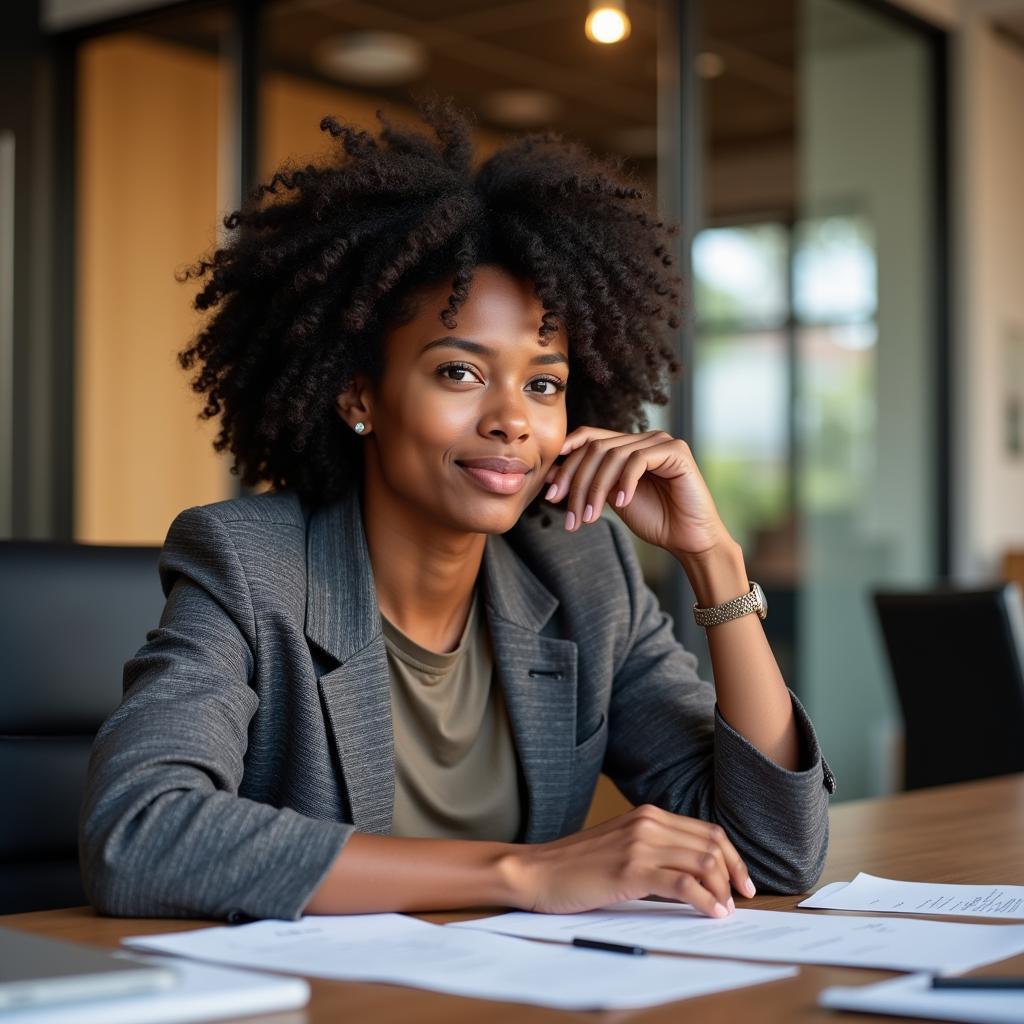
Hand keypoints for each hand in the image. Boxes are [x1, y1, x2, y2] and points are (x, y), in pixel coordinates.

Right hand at [509, 804, 755, 915]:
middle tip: (742, 897)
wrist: (537, 871)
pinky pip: (683, 884)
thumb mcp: (620, 846)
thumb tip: (694, 873)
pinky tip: (711, 912)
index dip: (731, 856)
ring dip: (722, 889)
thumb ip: (653, 848)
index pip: (706, 830)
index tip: (741, 880)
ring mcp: (639, 844)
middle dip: (734, 873)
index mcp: (647, 814)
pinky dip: (705, 900)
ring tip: (725, 909)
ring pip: (702, 861)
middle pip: (711, 843)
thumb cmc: (576, 865)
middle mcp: (647, 823)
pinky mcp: (630, 870)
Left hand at [543, 426, 728, 556]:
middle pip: (596, 447)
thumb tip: (547, 475)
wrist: (688, 539)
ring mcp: (660, 441)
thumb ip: (587, 483)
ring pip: (613, 454)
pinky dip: (624, 483)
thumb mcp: (610, 500)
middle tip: (567, 513)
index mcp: (627, 446)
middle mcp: (643, 438)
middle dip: (576, 481)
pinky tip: (620, 504)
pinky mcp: (676, 451)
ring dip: (595, 489)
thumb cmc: (654, 520)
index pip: (589, 440)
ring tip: (589, 517)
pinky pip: (638, 461)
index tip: (549, 490)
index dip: (566, 460)